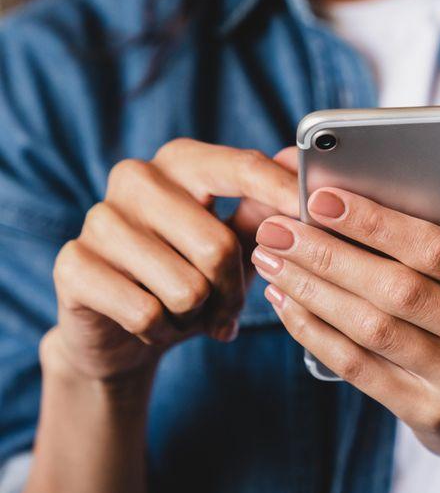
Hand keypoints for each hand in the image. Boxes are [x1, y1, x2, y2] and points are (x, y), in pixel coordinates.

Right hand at [48, 139, 297, 382]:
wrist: (120, 329)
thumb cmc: (189, 274)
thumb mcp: (235, 240)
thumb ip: (265, 206)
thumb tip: (300, 166)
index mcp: (182, 161)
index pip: (242, 167)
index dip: (282, 192)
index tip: (314, 212)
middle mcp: (136, 177)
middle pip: (218, 245)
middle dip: (233, 290)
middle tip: (228, 307)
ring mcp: (99, 218)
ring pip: (185, 287)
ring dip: (197, 315)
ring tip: (187, 312)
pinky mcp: (73, 264)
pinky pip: (146, 313)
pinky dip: (162, 332)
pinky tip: (154, 325)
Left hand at [252, 174, 439, 471]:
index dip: (378, 223)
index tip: (322, 198)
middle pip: (400, 291)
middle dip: (330, 255)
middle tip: (278, 229)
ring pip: (373, 330)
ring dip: (313, 290)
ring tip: (272, 260)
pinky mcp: (429, 416)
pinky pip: (360, 368)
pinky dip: (315, 332)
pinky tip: (287, 303)